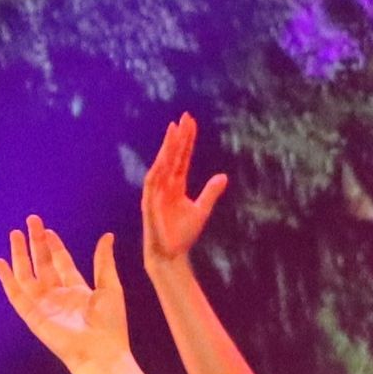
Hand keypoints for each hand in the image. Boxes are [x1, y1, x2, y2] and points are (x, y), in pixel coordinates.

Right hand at [0, 219, 130, 373]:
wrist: (100, 353)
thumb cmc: (110, 325)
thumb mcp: (110, 287)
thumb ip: (103, 262)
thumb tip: (108, 236)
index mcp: (77, 290)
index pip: (62, 263)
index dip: (54, 246)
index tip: (48, 230)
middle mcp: (58, 296)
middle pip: (43, 264)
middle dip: (36, 243)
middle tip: (31, 220)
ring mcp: (44, 306)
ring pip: (27, 275)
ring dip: (20, 255)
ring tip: (15, 234)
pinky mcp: (33, 316)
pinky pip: (16, 295)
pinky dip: (7, 279)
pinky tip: (0, 262)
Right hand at [142, 113, 228, 267]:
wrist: (171, 256)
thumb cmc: (183, 235)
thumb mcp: (201, 210)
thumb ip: (210, 192)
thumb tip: (223, 176)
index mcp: (175, 185)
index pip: (182, 158)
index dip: (187, 141)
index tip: (191, 122)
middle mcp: (164, 185)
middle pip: (172, 156)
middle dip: (178, 137)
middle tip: (184, 117)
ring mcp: (155, 193)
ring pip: (161, 164)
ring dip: (167, 148)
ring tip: (174, 130)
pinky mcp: (148, 203)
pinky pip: (152, 183)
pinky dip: (157, 170)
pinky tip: (163, 158)